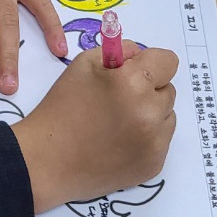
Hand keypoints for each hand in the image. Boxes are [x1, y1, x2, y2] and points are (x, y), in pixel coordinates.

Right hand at [12, 42, 177, 212]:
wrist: (48, 161)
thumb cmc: (62, 108)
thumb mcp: (83, 64)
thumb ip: (119, 52)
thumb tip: (141, 56)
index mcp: (134, 82)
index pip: (168, 61)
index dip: (150, 63)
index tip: (135, 72)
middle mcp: (151, 112)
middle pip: (168, 90)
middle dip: (148, 90)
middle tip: (118, 100)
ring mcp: (155, 142)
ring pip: (166, 117)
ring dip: (150, 115)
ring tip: (117, 124)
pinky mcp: (154, 164)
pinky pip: (160, 141)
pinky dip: (145, 139)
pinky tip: (119, 143)